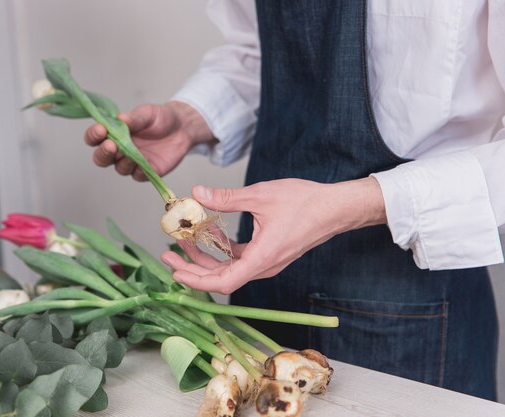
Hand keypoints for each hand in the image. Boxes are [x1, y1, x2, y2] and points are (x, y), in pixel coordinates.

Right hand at [84, 101, 214, 179]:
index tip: (101, 129)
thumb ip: (134, 118)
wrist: (182, 128)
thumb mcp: (148, 113)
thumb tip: (120, 119)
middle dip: (103, 153)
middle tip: (111, 145)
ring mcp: (132, 162)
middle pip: (101, 158)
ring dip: (122, 162)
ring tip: (130, 154)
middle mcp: (119, 150)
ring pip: (119, 168)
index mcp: (114, 133)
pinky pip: (138, 175)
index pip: (95, 138)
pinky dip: (138, 171)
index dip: (94, 135)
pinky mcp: (147, 171)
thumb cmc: (160, 118)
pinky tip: (143, 164)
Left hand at [160, 177, 386, 293]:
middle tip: (169, 253)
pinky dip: (222, 248)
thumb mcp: (260, 195)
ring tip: (184, 240)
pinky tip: (211, 230)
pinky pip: (240, 257)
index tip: (175, 271)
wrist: (335, 207)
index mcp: (262, 258)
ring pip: (229, 267)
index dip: (196, 280)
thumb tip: (197, 193)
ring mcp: (266, 261)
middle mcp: (263, 266)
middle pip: (221, 277)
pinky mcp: (268, 253)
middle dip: (192, 267)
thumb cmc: (305, 202)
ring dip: (206, 257)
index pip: (223, 282)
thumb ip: (227, 197)